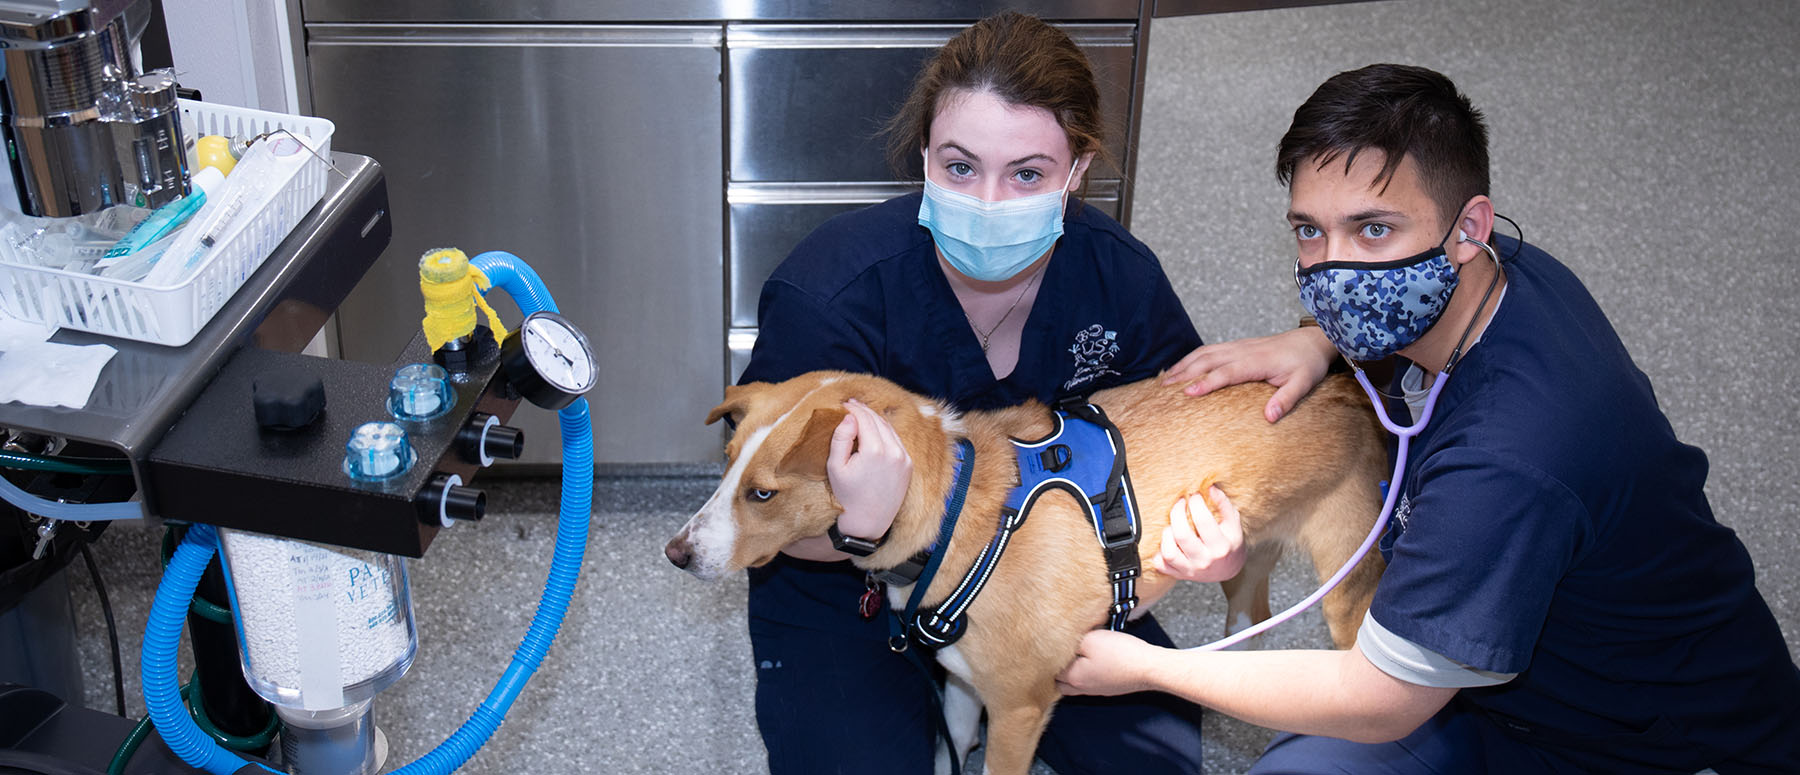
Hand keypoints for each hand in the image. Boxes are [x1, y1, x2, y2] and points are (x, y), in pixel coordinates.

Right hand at [827, 399, 912, 540]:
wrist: (867, 523)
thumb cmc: (847, 496)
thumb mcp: (835, 467)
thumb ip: (840, 438)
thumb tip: (848, 417)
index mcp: (875, 450)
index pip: (865, 419)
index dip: (853, 409)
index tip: (843, 404)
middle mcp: (894, 452)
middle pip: (878, 421)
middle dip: (864, 411)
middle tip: (852, 404)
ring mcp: (904, 459)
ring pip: (890, 429)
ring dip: (876, 420)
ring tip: (862, 415)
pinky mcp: (909, 466)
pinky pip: (897, 441)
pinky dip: (886, 432)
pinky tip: (876, 430)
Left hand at [1056, 629, 1161, 696]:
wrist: (1150, 668)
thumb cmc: (1121, 653)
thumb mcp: (1091, 640)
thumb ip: (1071, 643)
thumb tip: (1057, 645)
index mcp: (1073, 677)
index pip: (1050, 669)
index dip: (1048, 655)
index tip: (1048, 644)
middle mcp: (1082, 688)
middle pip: (1059, 682)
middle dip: (1055, 669)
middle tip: (1055, 652)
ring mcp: (1096, 690)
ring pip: (1074, 684)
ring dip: (1070, 672)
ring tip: (1072, 656)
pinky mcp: (1109, 688)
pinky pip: (1089, 682)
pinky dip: (1086, 674)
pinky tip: (1092, 661)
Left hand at [1152, 487, 1245, 582]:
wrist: (1228, 570)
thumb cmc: (1230, 543)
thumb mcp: (1233, 523)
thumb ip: (1223, 504)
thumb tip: (1209, 487)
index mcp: (1221, 546)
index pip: (1203, 521)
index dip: (1196, 503)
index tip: (1194, 495)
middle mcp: (1205, 560)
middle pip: (1182, 535)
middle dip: (1177, 512)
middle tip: (1180, 503)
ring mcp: (1190, 570)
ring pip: (1169, 552)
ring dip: (1166, 534)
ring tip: (1172, 525)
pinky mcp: (1179, 574)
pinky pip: (1161, 565)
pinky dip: (1158, 552)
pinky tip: (1167, 541)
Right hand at [1161, 328, 1338, 421]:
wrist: (1312, 340)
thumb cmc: (1307, 363)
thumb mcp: (1303, 384)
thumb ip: (1286, 400)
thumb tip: (1269, 417)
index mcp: (1256, 361)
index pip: (1226, 372)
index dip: (1207, 382)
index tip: (1188, 393)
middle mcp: (1243, 351)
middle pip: (1207, 360)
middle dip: (1184, 373)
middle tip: (1164, 389)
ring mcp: (1238, 346)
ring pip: (1204, 352)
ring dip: (1183, 365)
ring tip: (1164, 380)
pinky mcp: (1237, 346)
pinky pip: (1209, 350)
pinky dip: (1191, 358)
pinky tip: (1181, 367)